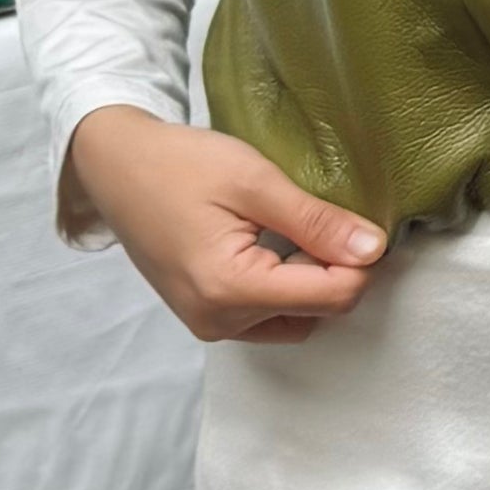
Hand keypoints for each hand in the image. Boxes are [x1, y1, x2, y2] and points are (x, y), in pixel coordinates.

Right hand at [68, 106, 386, 342]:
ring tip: (298, 228)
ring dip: (312, 280)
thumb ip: (316, 221)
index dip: (360, 259)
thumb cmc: (179, 165)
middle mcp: (219, 322)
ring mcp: (208, 324)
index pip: (334, 297)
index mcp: (230, 290)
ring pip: (296, 318)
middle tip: (328, 216)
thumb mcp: (255, 181)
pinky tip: (277, 243)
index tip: (360, 218)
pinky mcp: (205, 315)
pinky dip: (285, 285)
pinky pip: (267, 314)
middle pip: (319, 311)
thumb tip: (373, 248)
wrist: (116, 167)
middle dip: (337, 269)